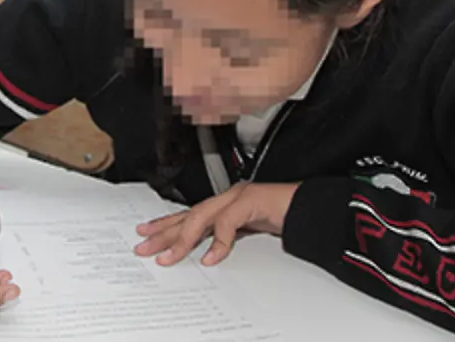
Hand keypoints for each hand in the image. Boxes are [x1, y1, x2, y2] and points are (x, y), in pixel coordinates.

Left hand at [134, 182, 298, 266]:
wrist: (311, 205)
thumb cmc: (284, 216)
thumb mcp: (250, 233)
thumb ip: (229, 239)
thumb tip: (208, 256)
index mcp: (225, 204)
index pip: (189, 215)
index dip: (166, 225)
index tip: (147, 236)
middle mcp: (227, 198)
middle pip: (188, 215)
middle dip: (164, 232)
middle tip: (144, 246)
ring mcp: (238, 197)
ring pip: (201, 217)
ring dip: (183, 239)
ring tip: (169, 256)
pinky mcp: (252, 201)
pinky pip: (228, 224)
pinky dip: (218, 242)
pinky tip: (210, 257)